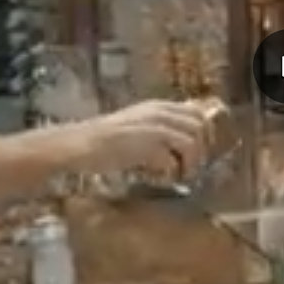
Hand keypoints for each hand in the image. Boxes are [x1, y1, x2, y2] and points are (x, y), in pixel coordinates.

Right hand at [75, 100, 209, 176]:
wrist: (80, 144)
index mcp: (158, 106)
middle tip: (191, 167)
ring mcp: (154, 126)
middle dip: (200, 149)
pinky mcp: (147, 144)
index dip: (203, 133)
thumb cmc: (104, 141)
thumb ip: (158, 129)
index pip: (196, 113)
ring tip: (180, 175)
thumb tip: (181, 145)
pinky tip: (161, 177)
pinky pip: (172, 159)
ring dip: (189, 162)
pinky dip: (170, 171)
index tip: (198, 152)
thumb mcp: (136, 126)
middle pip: (199, 126)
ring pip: (191, 142)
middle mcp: (159, 112)